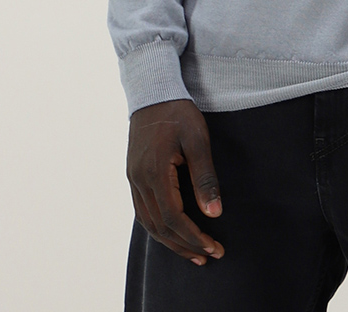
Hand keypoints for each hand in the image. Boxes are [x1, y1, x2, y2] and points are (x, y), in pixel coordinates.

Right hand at [127, 98, 224, 265]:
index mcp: (155, 172)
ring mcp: (133, 178)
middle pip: (159, 226)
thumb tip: (214, 213)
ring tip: (193, 251)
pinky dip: (158, 226)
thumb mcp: (198, 139)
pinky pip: (143, 210)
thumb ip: (205, 177)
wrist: (152, 90)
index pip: (174, 218)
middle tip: (208, 255)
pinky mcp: (133, 174)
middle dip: (184, 245)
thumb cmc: (178, 112)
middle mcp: (139, 180)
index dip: (194, 236)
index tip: (213, 247)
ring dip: (170, 240)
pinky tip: (172, 231)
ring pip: (149, 222)